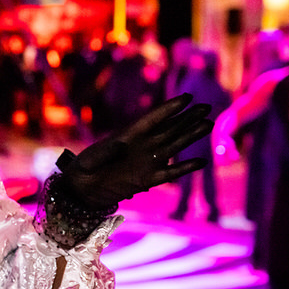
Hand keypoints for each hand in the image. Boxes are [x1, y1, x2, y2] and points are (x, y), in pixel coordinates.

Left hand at [56, 93, 213, 208]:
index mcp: (127, 135)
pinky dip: (185, 168)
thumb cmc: (82, 170)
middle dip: (187, 118)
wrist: (81, 190)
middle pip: (169, 128)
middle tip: (206, 107)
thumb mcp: (89, 160)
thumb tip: (121, 145)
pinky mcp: (147, 180)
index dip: (169, 108)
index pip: (152, 118)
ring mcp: (146, 162)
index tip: (186, 98)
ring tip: (208, 124)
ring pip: (174, 146)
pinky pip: (170, 173)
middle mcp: (141, 146)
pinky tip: (201, 161)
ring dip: (191, 136)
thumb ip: (104, 152)